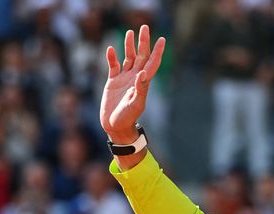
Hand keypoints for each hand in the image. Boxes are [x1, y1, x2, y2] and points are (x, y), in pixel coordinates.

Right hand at [99, 25, 165, 142]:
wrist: (114, 125)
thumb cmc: (127, 118)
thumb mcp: (135, 104)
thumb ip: (140, 89)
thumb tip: (143, 73)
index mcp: (142, 82)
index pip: (152, 63)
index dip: (157, 52)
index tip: (162, 39)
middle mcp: (134, 78)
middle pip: (141, 56)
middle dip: (143, 42)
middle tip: (145, 27)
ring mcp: (124, 79)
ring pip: (128, 58)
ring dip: (129, 46)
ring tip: (129, 33)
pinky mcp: (112, 82)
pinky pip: (113, 65)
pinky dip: (112, 57)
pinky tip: (111, 49)